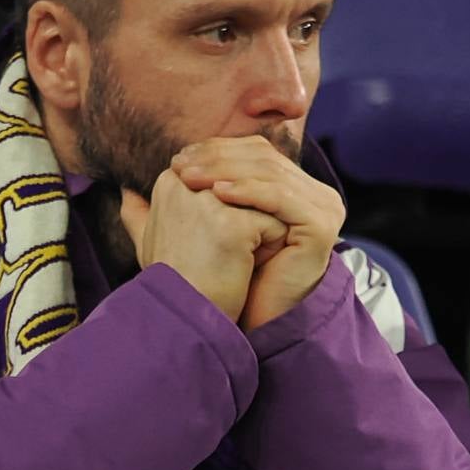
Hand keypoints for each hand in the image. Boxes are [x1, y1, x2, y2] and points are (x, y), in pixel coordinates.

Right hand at [119, 165, 283, 324]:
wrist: (183, 319)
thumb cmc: (169, 283)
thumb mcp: (146, 242)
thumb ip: (139, 212)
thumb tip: (127, 190)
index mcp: (169, 181)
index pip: (222, 182)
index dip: (225, 215)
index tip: (205, 245)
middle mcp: (187, 183)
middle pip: (244, 191)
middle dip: (244, 221)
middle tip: (219, 256)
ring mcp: (211, 202)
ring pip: (262, 206)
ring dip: (256, 236)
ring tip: (232, 262)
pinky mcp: (236, 224)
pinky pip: (275, 227)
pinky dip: (268, 252)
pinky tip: (242, 270)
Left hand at [167, 137, 345, 331]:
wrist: (257, 318)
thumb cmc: (235, 277)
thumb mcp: (215, 228)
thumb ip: (196, 199)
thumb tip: (145, 177)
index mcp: (296, 187)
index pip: (255, 153)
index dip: (216, 150)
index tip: (178, 158)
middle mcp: (315, 193)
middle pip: (263, 159)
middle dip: (217, 158)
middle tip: (179, 165)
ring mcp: (324, 208)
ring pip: (269, 174)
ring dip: (225, 171)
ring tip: (189, 177)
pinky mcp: (322, 225)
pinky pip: (280, 198)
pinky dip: (248, 191)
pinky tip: (217, 193)